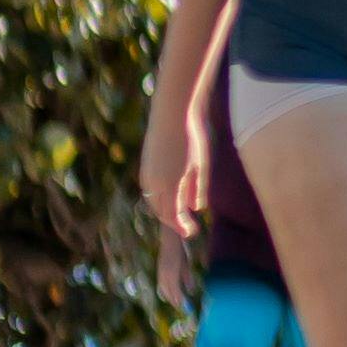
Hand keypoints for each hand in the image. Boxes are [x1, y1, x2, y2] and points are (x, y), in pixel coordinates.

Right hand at [142, 102, 202, 244]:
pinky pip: (149, 190)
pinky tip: (168, 197)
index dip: (182, 226)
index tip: (192, 232)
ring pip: (153, 202)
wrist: (172, 115)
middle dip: (173, 221)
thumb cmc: (192, 139)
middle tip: (186, 227)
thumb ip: (198, 189)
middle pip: (161, 212)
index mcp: (170, 186)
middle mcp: (154, 183)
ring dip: (164, 211)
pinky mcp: (145, 166)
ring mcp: (147, 174)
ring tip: (177, 215)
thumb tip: (195, 208)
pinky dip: (158, 199)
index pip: (174, 215)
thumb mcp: (201, 166)